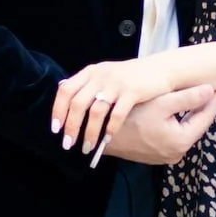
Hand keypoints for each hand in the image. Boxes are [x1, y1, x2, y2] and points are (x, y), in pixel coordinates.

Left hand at [54, 53, 180, 157]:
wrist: (160, 69)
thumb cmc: (131, 76)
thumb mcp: (105, 74)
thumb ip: (87, 85)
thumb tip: (65, 99)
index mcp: (90, 72)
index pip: (66, 90)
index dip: (58, 110)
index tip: (55, 129)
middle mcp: (100, 76)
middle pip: (78, 103)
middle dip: (71, 127)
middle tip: (68, 144)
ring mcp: (116, 84)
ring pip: (96, 111)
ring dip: (90, 132)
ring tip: (88, 147)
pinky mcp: (133, 92)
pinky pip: (117, 114)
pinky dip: (111, 129)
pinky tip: (108, 140)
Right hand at [102, 85, 215, 166]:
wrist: (102, 136)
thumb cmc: (130, 117)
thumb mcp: (161, 104)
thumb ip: (188, 98)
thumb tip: (211, 90)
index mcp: (182, 142)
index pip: (205, 117)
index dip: (214, 100)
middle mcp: (177, 153)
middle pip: (195, 124)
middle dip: (202, 106)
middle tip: (211, 87)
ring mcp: (166, 156)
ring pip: (184, 129)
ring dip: (189, 113)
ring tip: (197, 94)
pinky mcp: (157, 154)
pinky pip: (173, 135)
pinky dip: (176, 121)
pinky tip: (178, 107)